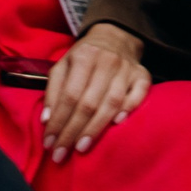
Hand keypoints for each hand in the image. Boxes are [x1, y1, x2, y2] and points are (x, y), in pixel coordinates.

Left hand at [42, 23, 151, 163]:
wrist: (115, 37)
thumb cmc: (84, 57)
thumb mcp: (63, 66)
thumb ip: (53, 91)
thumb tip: (46, 120)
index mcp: (83, 57)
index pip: (69, 95)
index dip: (59, 121)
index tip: (49, 142)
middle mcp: (106, 62)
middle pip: (88, 103)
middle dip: (72, 131)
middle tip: (61, 153)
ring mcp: (127, 69)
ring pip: (112, 103)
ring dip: (96, 128)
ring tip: (81, 147)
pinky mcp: (143, 75)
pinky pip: (139, 95)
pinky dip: (129, 109)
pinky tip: (117, 125)